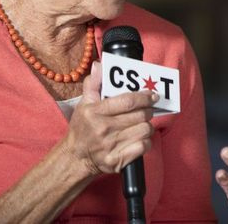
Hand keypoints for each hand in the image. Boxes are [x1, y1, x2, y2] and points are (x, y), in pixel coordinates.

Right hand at [63, 61, 156, 175]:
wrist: (75, 157)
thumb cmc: (82, 127)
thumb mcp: (83, 104)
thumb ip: (93, 83)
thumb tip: (99, 65)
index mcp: (94, 112)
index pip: (128, 101)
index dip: (144, 96)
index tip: (152, 95)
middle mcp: (103, 129)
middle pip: (140, 115)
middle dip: (148, 110)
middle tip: (148, 108)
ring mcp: (110, 146)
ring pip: (145, 130)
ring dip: (147, 125)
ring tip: (142, 122)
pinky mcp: (117, 161)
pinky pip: (143, 147)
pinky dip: (146, 141)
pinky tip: (139, 137)